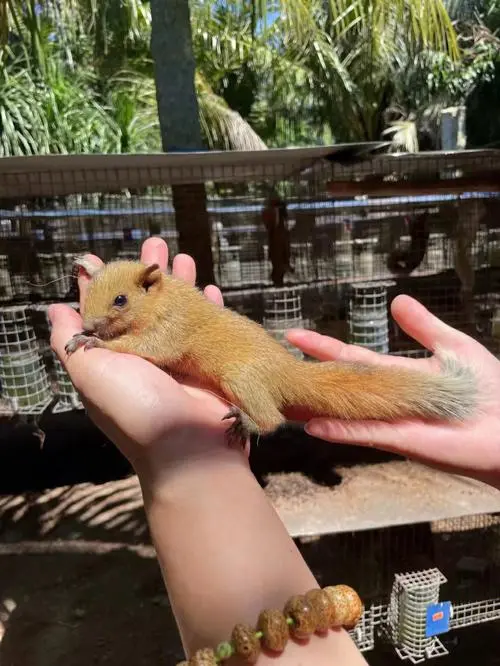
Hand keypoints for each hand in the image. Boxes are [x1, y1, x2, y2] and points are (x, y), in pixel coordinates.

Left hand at [49, 238, 246, 486]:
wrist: (189, 450)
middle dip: (147, 272)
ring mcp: (178, 357)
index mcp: (114, 356)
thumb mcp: (90, 374)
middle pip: (144, 302)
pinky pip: (208, 326)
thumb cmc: (135, 409)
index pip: (104, 311)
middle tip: (153, 241)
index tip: (97, 256)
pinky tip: (212, 288)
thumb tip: (54, 308)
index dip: (100, 283)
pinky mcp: (206, 362)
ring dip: (180, 281)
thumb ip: (71, 341)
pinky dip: (210, 308)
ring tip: (183, 254)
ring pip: (177, 310)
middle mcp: (145, 354)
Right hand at [287, 295, 499, 489]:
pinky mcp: (401, 441)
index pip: (352, 357)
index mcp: (397, 375)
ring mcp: (390, 421)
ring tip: (283, 398)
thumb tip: (397, 300)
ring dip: (314, 405)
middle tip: (275, 365)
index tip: (295, 334)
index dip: (324, 346)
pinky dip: (339, 430)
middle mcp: (386, 399)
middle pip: (339, 384)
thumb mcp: (453, 346)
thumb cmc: (489, 387)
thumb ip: (423, 326)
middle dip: (309, 374)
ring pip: (343, 412)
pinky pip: (364, 434)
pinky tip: (313, 424)